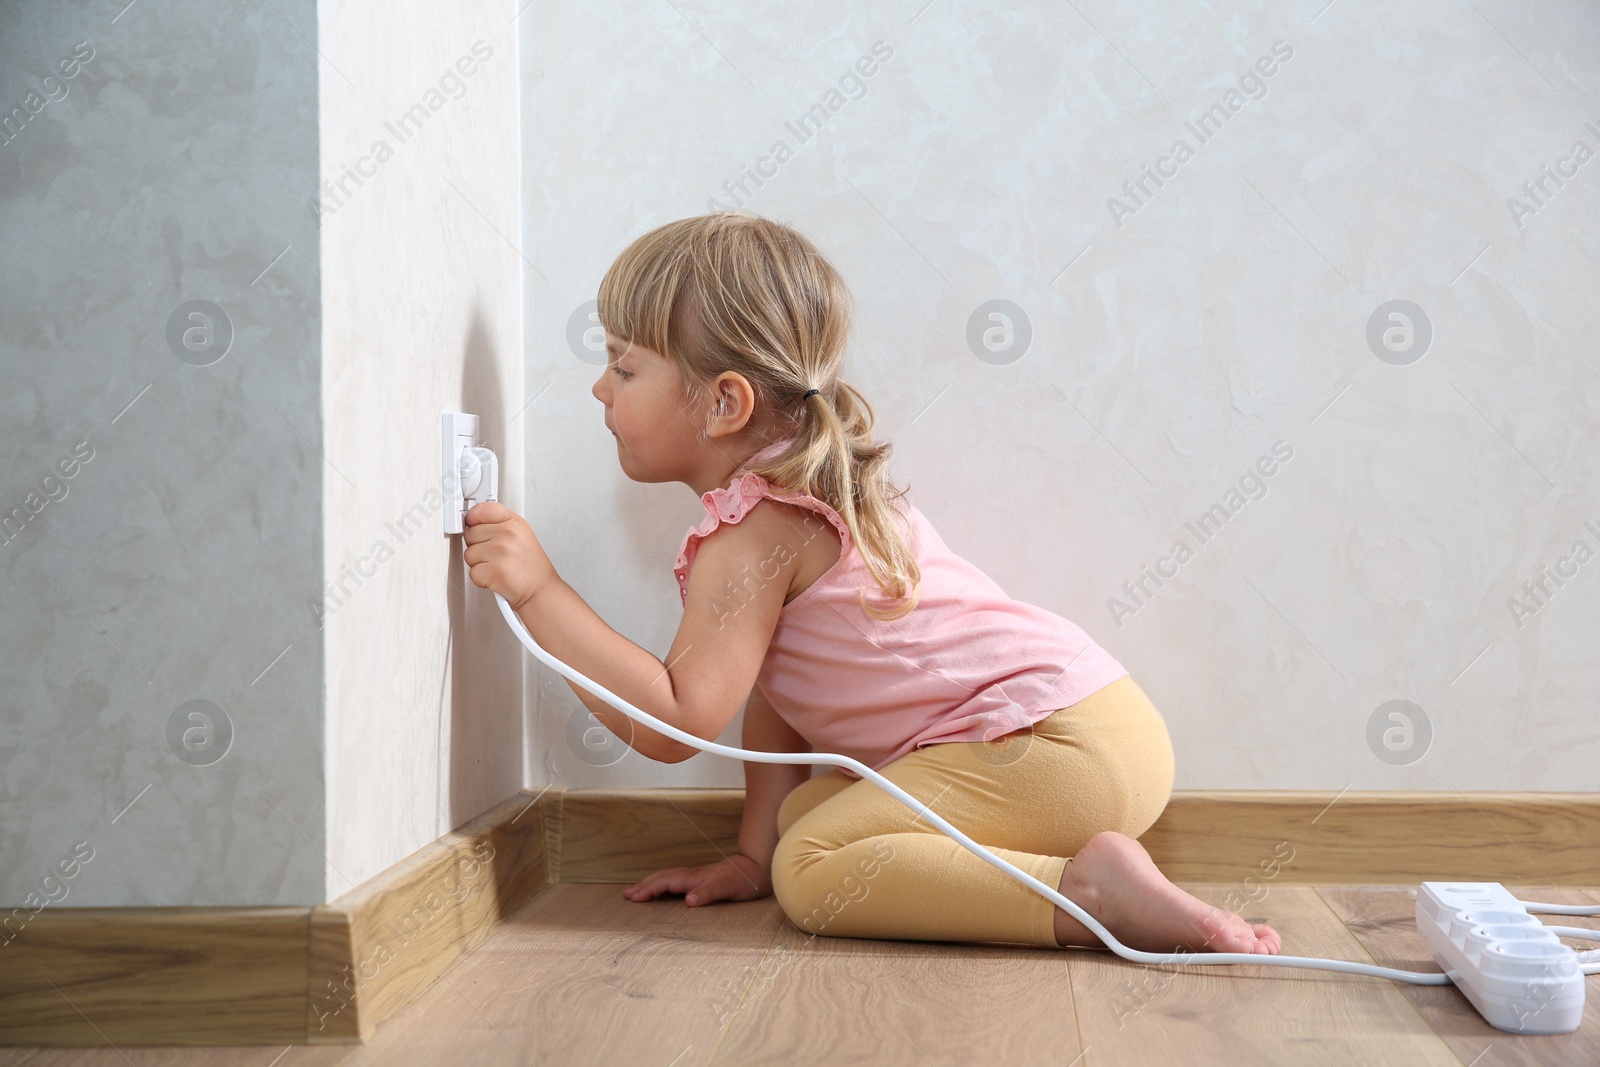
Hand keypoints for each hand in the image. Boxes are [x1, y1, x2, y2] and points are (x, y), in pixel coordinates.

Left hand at [463, 501, 555, 610]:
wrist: (541, 590)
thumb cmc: (530, 566)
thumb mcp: (521, 535)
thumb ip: (498, 524)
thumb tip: (473, 521)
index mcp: (514, 522)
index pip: (481, 510)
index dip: (473, 519)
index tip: (474, 526)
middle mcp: (508, 534)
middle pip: (470, 534)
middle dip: (478, 547)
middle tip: (496, 555)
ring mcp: (501, 552)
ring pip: (468, 554)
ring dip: (479, 564)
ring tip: (498, 566)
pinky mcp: (494, 571)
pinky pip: (472, 572)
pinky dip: (482, 579)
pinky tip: (497, 577)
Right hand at [622, 853, 772, 906]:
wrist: (759, 868)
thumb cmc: (744, 880)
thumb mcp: (728, 888)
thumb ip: (709, 893)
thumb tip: (688, 900)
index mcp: (694, 878)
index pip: (666, 882)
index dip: (649, 889)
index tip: (633, 897)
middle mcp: (692, 875)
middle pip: (662, 878)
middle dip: (644, 886)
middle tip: (626, 896)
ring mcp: (697, 876)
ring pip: (668, 878)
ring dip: (651, 884)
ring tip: (637, 892)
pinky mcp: (702, 880)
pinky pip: (676, 881)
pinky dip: (663, 885)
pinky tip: (664, 890)